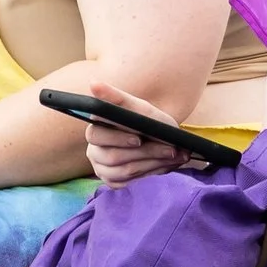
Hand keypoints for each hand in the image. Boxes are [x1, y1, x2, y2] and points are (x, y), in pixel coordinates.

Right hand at [64, 80, 195, 186]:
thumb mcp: (138, 107)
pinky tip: (165, 165)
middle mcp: (94, 150)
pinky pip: (130, 183)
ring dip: (153, 163)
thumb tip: (93, 83)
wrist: (164, 140)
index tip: (139, 139)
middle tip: (169, 149)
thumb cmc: (148, 121)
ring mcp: (102, 168)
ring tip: (173, 155)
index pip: (96, 135)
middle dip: (144, 153)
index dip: (118, 138)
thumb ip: (115, 96)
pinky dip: (151, 173)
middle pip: (112, 157)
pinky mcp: (114, 182)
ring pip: (124, 170)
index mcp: (95, 129)